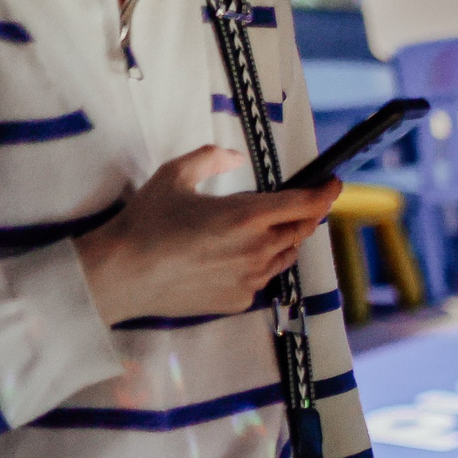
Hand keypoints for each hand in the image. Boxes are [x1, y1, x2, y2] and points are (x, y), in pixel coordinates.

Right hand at [75, 147, 338, 324]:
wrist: (124, 274)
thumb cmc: (146, 222)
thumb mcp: (174, 175)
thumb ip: (210, 158)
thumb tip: (236, 156)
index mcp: (247, 216)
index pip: (305, 205)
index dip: (326, 193)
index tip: (334, 184)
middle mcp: (258, 249)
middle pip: (301, 230)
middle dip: (305, 214)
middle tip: (299, 203)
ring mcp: (253, 278)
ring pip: (286, 255)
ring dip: (284, 239)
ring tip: (263, 229)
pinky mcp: (241, 300)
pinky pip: (263, 278)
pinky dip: (260, 263)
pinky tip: (234, 257)